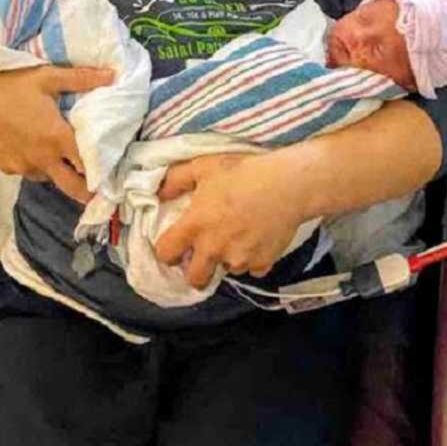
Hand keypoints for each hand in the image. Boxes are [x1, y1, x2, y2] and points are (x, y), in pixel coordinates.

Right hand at [0, 65, 113, 204]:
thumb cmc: (10, 86)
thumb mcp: (47, 77)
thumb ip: (82, 79)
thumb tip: (113, 75)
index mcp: (58, 138)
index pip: (89, 164)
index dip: (104, 171)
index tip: (115, 174)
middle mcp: (43, 159)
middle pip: (73, 187)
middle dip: (88, 192)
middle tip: (99, 191)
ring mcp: (24, 167)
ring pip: (49, 178)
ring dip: (58, 172)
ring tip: (63, 159)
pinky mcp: (7, 168)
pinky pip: (28, 172)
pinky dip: (36, 165)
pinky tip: (33, 149)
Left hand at [155, 150, 306, 289]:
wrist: (287, 184)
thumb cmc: (243, 172)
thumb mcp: (204, 166)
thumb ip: (176, 180)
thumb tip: (159, 193)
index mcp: (195, 226)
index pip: (166, 254)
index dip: (167, 252)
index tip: (175, 246)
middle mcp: (214, 248)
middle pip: (195, 279)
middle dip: (195, 271)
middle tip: (203, 255)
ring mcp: (239, 259)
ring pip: (227, 270)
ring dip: (227, 259)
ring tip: (238, 235)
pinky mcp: (263, 263)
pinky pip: (252, 268)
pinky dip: (253, 258)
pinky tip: (257, 238)